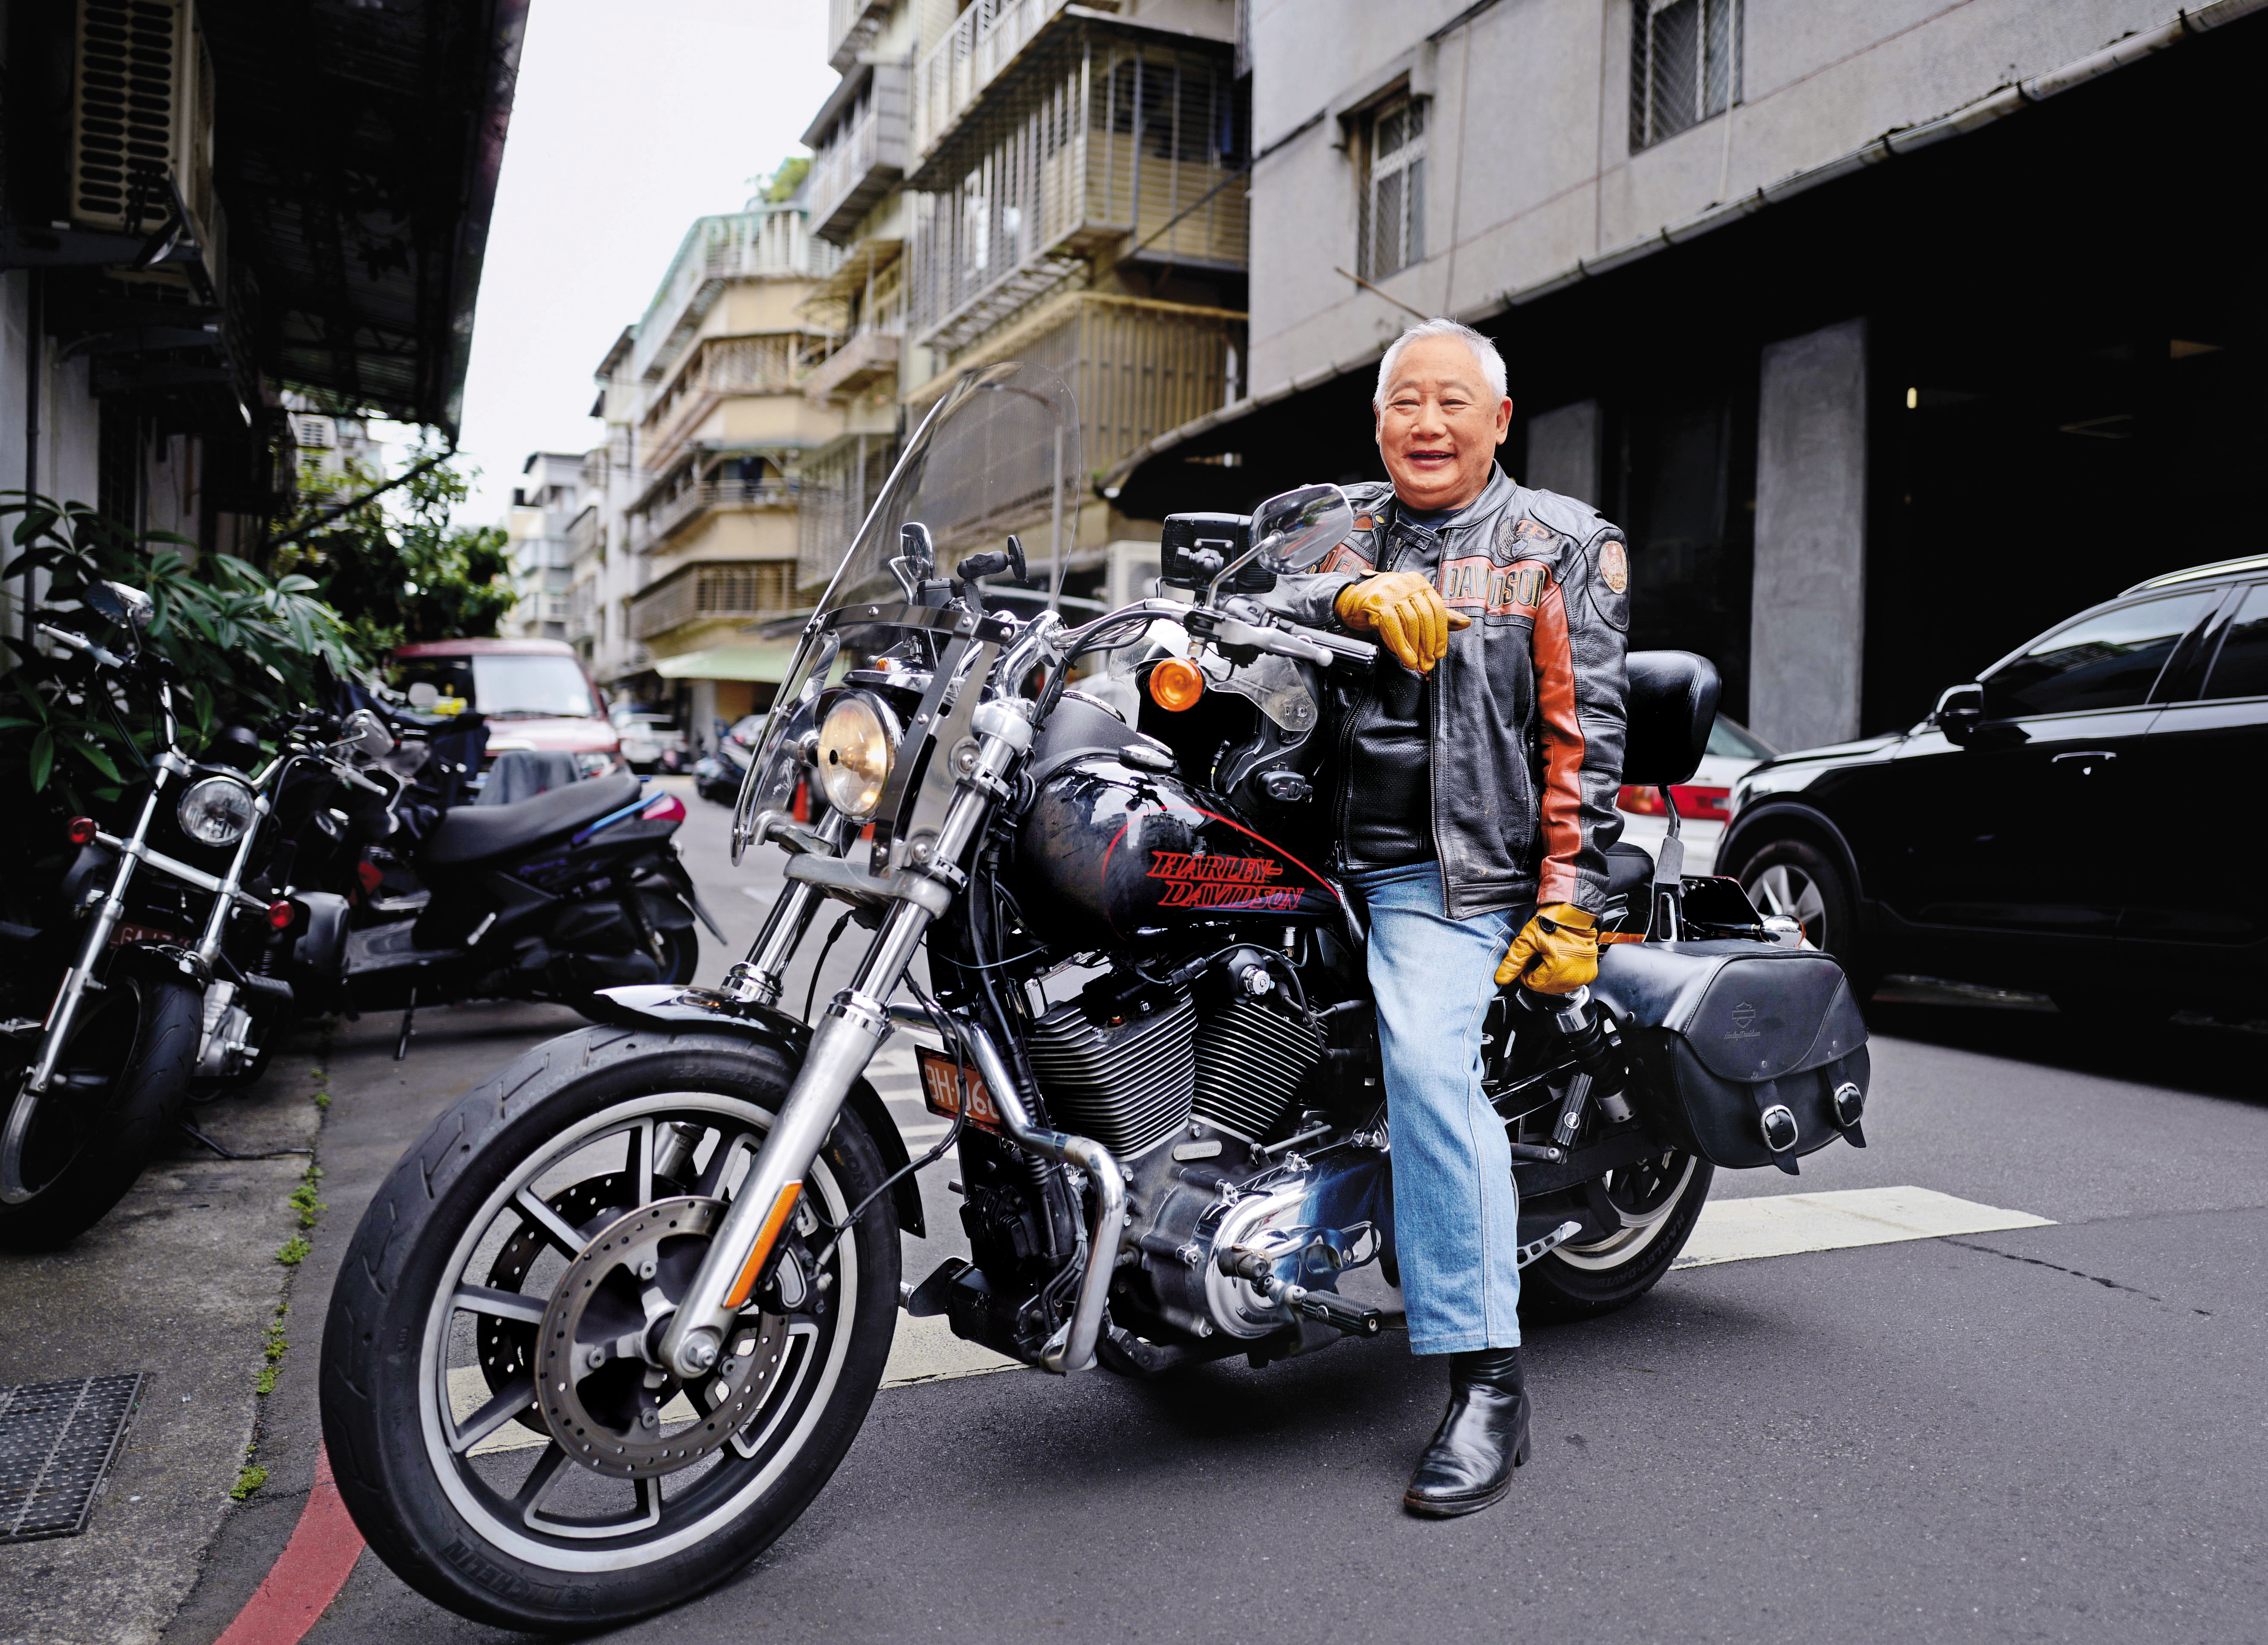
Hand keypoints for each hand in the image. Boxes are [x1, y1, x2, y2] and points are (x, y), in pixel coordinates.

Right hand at [1334, 572, 1470, 672]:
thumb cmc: (1386, 604)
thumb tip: (1466, 623)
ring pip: (1410, 622)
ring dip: (1414, 648)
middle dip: (1428, 644)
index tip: (1439, 653)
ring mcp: (1391, 590)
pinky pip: (1392, 626)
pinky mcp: (1377, 602)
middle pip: (1425, 617)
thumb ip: (1439, 615)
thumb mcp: (1414, 607)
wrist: (1353, 601)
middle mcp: (1407, 583)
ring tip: (1415, 664)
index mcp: (1420, 582)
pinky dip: (1400, 645)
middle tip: (1428, 663)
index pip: (1437, 609)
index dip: (1441, 634)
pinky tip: (1405, 658)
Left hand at [1495, 903, 1598, 992]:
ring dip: (1550, 973)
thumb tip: (1501, 979)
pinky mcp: (1589, 973)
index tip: (1527, 957)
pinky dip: (1563, 972)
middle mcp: (1573, 978)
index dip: (1525, 971)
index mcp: (1559, 972)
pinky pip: (1570, 979)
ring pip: (1557, 984)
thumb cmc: (1556, 921)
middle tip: (1539, 953)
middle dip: (1538, 972)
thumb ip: (1514, 961)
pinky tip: (1561, 957)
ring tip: (1550, 953)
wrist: (1576, 911)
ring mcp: (1583, 976)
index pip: (1533, 984)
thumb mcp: (1529, 939)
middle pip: (1545, 986)